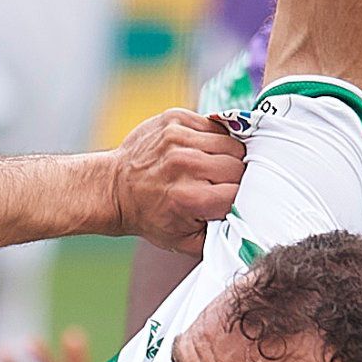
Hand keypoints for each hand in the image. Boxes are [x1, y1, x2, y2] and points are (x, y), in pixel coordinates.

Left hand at [100, 107, 249, 256]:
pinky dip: (212, 138)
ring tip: (210, 168)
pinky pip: (214, 126)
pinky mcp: (174, 119)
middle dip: (235, 178)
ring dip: (226, 156)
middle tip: (220, 185)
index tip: (229, 200)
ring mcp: (178, 138)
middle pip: (239, 166)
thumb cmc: (150, 216)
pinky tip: (199, 151)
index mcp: (189, 197)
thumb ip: (219, 238)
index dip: (239, 198)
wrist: (113, 188)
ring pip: (231, 143)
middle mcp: (184, 164)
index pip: (239, 193)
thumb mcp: (183, 241)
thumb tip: (248, 228)